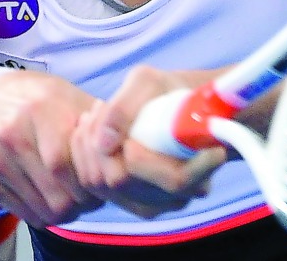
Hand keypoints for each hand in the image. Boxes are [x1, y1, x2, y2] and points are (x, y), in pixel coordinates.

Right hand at [0, 71, 103, 226]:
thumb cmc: (38, 99)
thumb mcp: (69, 96)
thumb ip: (100, 122)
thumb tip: (131, 147)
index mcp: (41, 110)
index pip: (68, 164)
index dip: (92, 181)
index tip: (104, 182)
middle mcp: (12, 135)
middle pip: (58, 194)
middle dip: (83, 202)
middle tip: (93, 195)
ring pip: (44, 209)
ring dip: (67, 211)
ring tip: (75, 196)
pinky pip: (25, 214)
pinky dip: (45, 214)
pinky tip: (52, 197)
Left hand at [70, 65, 226, 217]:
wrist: (172, 109)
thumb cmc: (166, 91)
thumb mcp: (149, 83)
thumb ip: (127, 107)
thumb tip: (104, 143)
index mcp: (203, 167)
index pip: (174, 179)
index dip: (143, 157)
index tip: (127, 125)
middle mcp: (180, 197)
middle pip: (125, 183)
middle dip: (101, 142)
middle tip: (100, 106)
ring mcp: (153, 204)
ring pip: (102, 185)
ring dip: (88, 145)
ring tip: (96, 113)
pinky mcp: (128, 202)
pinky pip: (93, 186)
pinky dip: (84, 155)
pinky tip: (92, 130)